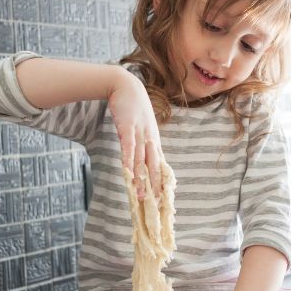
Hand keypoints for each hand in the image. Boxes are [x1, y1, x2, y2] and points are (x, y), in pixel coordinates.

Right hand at [107, 71, 162, 198]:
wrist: (125, 85)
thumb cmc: (133, 107)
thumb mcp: (142, 126)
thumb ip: (143, 142)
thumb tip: (142, 158)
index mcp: (154, 141)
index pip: (160, 165)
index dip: (163, 183)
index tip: (165, 199)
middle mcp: (150, 139)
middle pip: (154, 167)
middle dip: (155, 187)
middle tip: (157, 205)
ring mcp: (140, 134)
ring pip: (142, 161)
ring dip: (142, 180)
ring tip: (141, 197)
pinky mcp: (128, 128)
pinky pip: (128, 148)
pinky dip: (129, 161)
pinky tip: (128, 173)